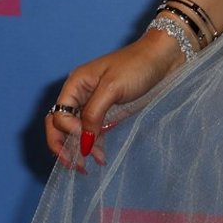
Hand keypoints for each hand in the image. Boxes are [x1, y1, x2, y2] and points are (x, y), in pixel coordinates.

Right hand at [45, 29, 184, 170]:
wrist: (165, 55)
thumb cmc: (138, 65)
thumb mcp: (112, 88)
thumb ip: (93, 115)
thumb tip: (81, 145)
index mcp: (76, 83)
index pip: (58, 115)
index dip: (69, 131)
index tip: (88, 138)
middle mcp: (80, 94)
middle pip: (61, 125)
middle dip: (66, 147)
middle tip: (78, 166)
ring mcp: (94, 102)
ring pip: (77, 131)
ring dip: (81, 148)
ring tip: (94, 164)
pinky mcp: (108, 109)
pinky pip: (93, 129)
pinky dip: (94, 143)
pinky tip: (100, 156)